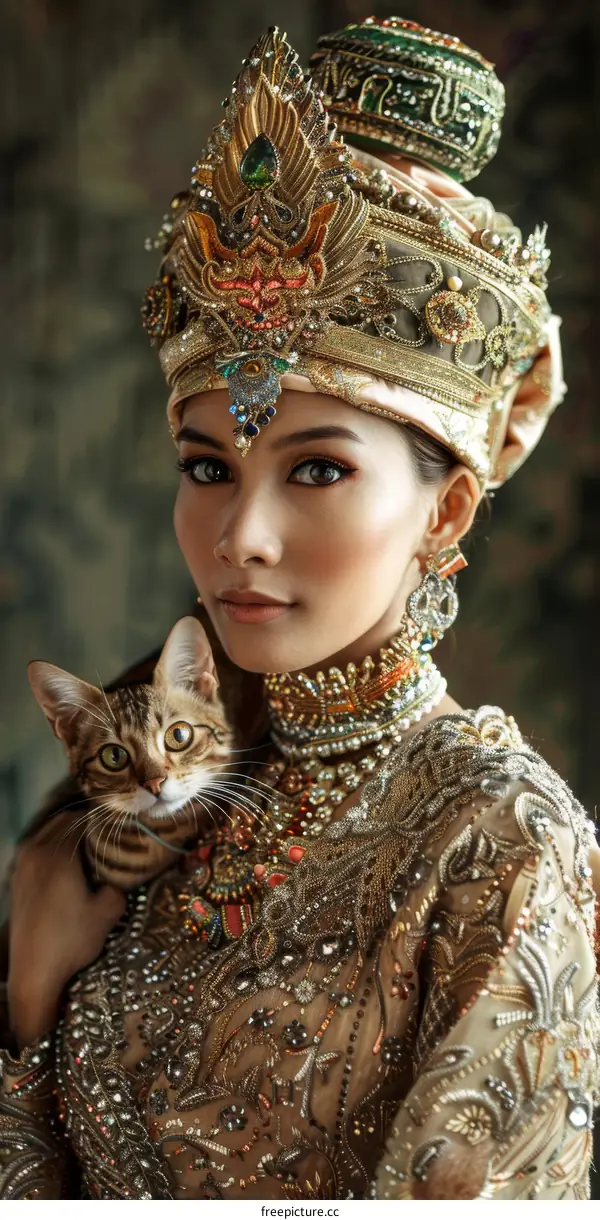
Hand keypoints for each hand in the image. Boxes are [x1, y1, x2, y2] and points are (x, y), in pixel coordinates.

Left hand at [8, 812, 125, 1048]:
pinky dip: (52, 851)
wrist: (33, 974)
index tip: (120, 830)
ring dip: (66, 837)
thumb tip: (119, 874)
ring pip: (45, 835)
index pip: (82, 819)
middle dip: (85, 826)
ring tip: (89, 853)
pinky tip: (67, 870)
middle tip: (107, 840)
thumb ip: (118, 885)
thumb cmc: (71, 941)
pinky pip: (35, 851)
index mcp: (56, 854)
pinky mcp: (15, 882)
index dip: (103, 821)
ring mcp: (20, 867)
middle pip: (61, 822)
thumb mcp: (108, 912)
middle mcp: (33, 853)